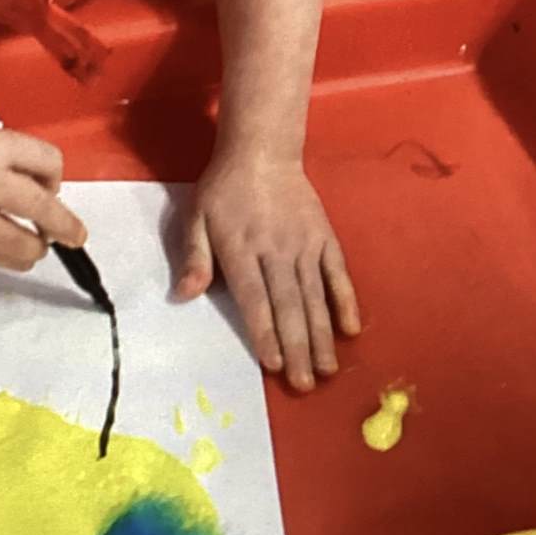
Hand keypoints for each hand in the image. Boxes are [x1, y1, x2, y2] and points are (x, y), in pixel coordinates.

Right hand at [0, 103, 86, 272]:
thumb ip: (10, 161)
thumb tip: (40, 193)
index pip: (51, 163)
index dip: (55, 175)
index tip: (51, 184)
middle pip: (47, 213)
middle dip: (67, 227)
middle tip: (75, 235)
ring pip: (24, 248)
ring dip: (34, 246)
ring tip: (32, 243)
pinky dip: (0, 254)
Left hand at [176, 151, 359, 389]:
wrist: (262, 150)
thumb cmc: (224, 189)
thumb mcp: (196, 217)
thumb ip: (194, 257)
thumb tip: (184, 296)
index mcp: (241, 249)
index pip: (255, 298)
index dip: (265, 332)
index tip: (274, 364)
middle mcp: (276, 251)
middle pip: (289, 305)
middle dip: (298, 347)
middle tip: (305, 384)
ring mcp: (305, 244)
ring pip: (315, 296)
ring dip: (322, 335)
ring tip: (327, 370)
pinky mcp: (325, 237)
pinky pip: (338, 273)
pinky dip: (345, 301)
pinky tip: (351, 329)